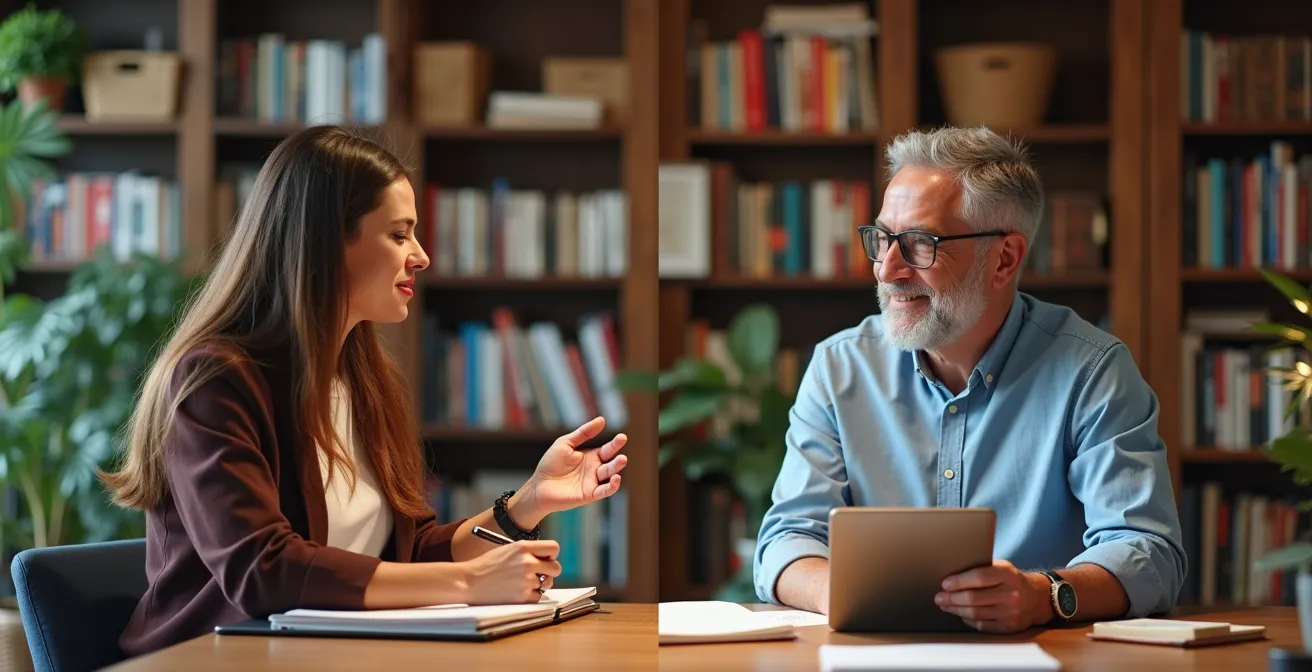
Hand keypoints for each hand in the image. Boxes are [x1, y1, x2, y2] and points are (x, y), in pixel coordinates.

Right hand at [461, 540, 561, 604]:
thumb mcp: (507, 550)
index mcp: (523, 547)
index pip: (553, 548)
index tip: (546, 560)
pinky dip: (530, 596)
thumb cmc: (486, 566)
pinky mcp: (523, 596)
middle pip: (556, 568)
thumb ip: (527, 552)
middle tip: (541, 575)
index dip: (551, 555)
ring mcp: (526, 580)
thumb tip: (546, 560)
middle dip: (550, 572)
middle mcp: (528, 562)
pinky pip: (537, 597)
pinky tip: (516, 592)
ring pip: (546, 584)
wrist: (469, 581)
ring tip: (519, 583)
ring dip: (536, 585)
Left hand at [519, 416, 627, 517]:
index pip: (607, 449)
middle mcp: (594, 469)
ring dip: (617, 468)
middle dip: (618, 456)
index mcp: (591, 456)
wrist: (539, 485)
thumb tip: (602, 420)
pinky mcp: (589, 494)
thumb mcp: (566, 443)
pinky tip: (616, 478)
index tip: (622, 437)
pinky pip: (604, 491)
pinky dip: (612, 486)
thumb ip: (584, 433)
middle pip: (611, 462)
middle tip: (622, 450)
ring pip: (609, 475)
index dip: (615, 444)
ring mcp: (592, 482)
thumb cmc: (550, 464)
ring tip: (622, 459)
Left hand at [935, 559, 1049, 632]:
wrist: (1037, 598)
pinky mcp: (1009, 627)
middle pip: (974, 598)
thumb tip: (952, 574)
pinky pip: (982, 625)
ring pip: (976, 613)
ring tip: (945, 605)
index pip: (979, 577)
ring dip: (956, 610)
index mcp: (1007, 574)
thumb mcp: (1002, 567)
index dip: (959, 581)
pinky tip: (961, 614)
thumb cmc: (1011, 580)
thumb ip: (982, 569)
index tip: (944, 584)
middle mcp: (1011, 594)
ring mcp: (1011, 612)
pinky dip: (968, 620)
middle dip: (952, 598)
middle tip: (938, 597)